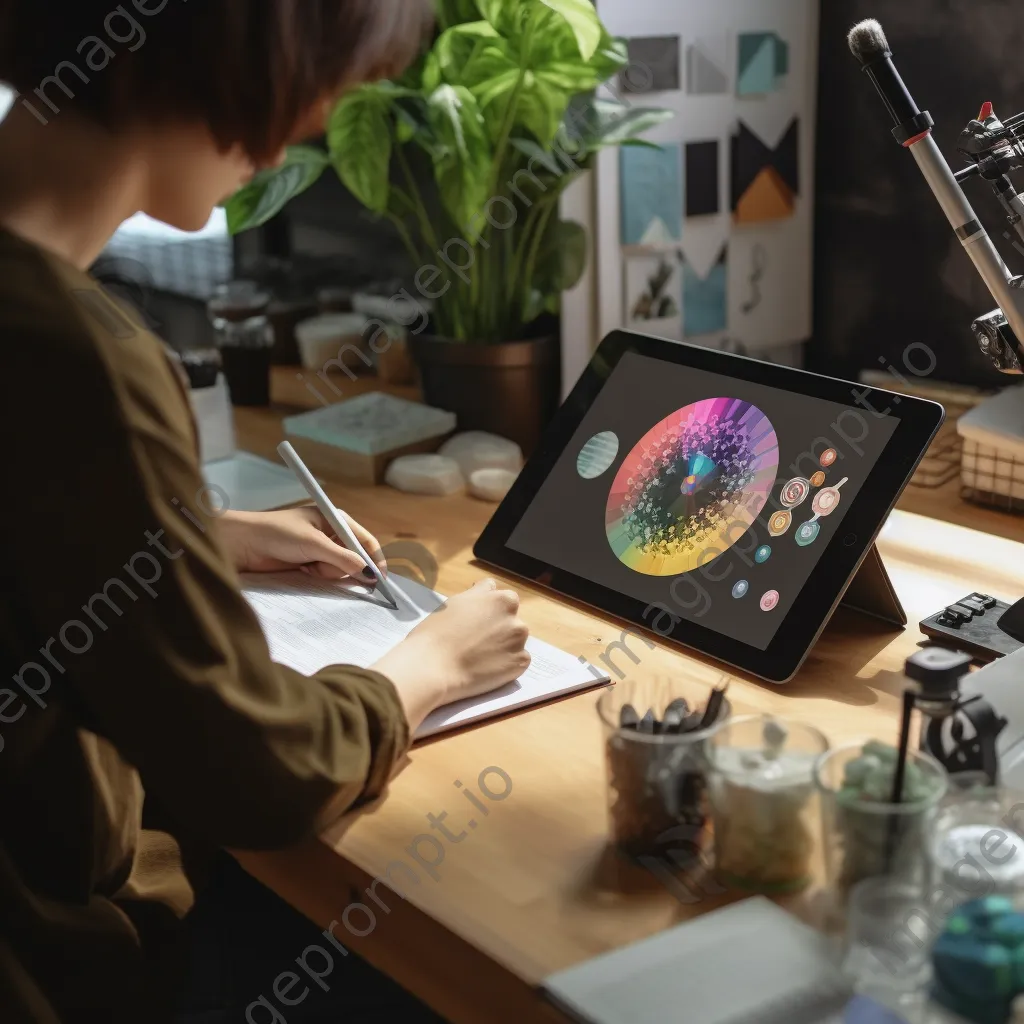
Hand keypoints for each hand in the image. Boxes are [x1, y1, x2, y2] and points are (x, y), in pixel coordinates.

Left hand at [218, 508, 386, 581]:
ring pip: (340, 569)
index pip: (366, 541)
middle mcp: (332, 534)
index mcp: (336, 520)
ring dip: (327, 571)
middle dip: (343, 567)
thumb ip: (343, 559)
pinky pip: (326, 575)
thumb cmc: (277, 534)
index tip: (379, 580)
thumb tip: (369, 574)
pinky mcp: (310, 563)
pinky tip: (304, 569)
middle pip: (355, 558)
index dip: (374, 560)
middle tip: (322, 566)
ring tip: (308, 566)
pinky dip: (319, 575)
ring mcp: (321, 550)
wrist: (243, 544)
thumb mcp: (314, 544)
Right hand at [373, 579, 530, 731]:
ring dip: (503, 646)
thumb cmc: (437, 632)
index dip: (489, 610)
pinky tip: (487, 669)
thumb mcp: (457, 601)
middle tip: (476, 641)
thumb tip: (488, 589)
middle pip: (511, 621)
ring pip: (515, 641)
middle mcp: (516, 618)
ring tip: (480, 657)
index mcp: (503, 599)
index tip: (477, 621)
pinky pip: (518, 662)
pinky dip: (507, 665)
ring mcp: (519, 642)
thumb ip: (478, 595)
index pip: (504, 599)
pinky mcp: (519, 664)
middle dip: (499, 628)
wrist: (432, 667)